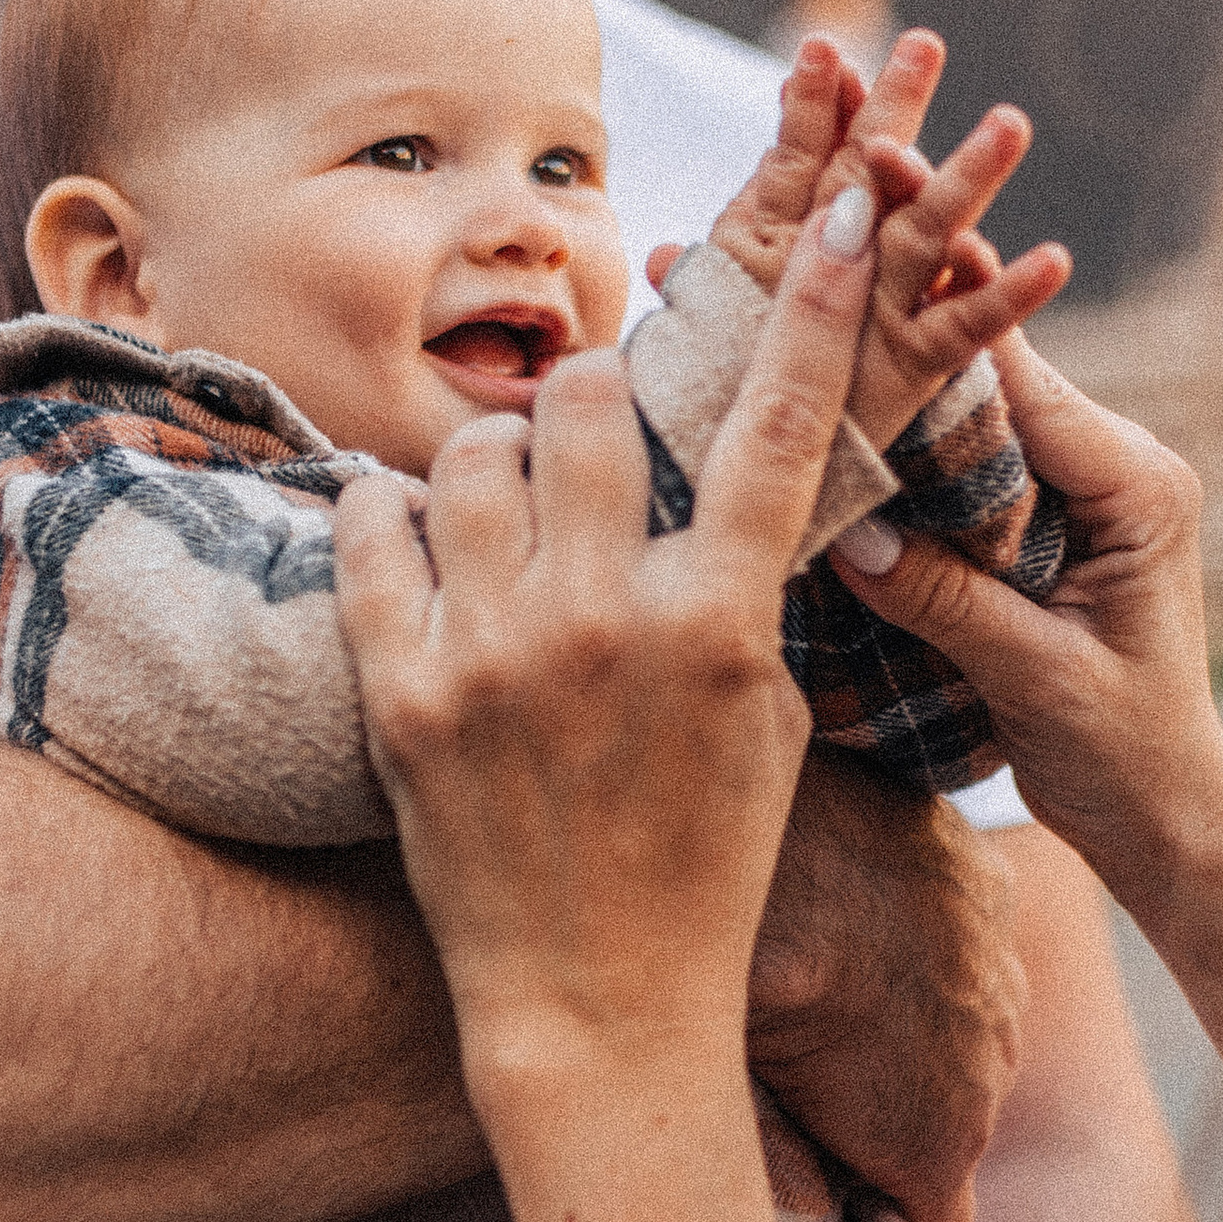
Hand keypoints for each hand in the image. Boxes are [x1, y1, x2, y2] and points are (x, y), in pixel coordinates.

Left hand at [336, 193, 879, 1106]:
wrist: (598, 1010)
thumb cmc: (701, 863)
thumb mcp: (764, 717)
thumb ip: (741, 587)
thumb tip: (715, 471)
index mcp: (719, 624)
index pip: (776, 427)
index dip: (819, 304)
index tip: (851, 211)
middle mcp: (606, 621)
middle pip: (583, 401)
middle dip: (587, 402)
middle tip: (584, 444)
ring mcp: (493, 654)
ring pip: (471, 451)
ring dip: (491, 459)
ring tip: (501, 515)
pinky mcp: (399, 694)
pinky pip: (372, 529)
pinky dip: (391, 514)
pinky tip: (415, 538)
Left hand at [657, 34, 1067, 451]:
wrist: (757, 480)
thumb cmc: (719, 396)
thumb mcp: (701, 336)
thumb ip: (694, 288)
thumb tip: (651, 256)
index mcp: (785, 233)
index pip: (800, 154)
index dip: (809, 106)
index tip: (819, 52)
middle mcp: (845, 255)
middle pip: (875, 173)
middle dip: (898, 107)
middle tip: (923, 44)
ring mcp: (890, 300)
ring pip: (930, 230)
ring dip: (969, 177)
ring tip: (1008, 125)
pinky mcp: (922, 357)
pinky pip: (971, 324)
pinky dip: (1012, 292)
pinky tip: (1052, 261)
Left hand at [745, 748, 1020, 1221]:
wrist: (779, 798)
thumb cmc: (732, 957)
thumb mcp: (725, 1081)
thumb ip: (771, 1167)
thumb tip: (806, 1209)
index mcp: (933, 1141)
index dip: (871, 1218)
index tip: (813, 1182)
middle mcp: (993, 1065)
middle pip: (947, 1131)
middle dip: (883, 1122)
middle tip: (794, 1077)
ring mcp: (1002, 969)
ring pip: (965, 1034)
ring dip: (909, 1029)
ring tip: (820, 989)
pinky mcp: (991, 882)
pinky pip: (968, 943)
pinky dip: (923, 942)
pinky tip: (854, 918)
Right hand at [832, 330, 1222, 1108]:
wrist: (1165, 817)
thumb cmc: (1127, 756)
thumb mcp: (1036, 680)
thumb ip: (947, 602)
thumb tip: (847, 534)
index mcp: (1137, 485)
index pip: (1023, 385)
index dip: (935, 330)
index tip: (852, 280)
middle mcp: (1115, 466)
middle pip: (991, 380)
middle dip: (903, 335)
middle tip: (811, 274)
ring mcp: (1075, 491)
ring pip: (968, 418)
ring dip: (892, 388)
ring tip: (799, 325)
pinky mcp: (1038, 524)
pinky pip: (960, 471)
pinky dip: (900, 454)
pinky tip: (827, 423)